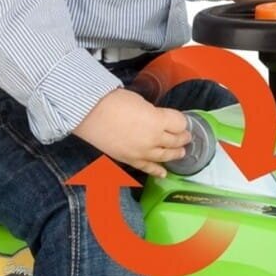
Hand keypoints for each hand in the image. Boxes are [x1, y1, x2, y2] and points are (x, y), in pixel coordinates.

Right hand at [73, 88, 191, 177]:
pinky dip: (157, 171)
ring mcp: (142, 152)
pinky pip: (147, 168)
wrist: (89, 113)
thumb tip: (159, 119)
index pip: (180, 124)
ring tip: (181, 152)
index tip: (183, 121)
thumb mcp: (141, 102)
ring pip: (165, 156)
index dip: (183, 122)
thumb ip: (154, 113)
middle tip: (186, 137)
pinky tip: (163, 173)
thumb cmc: (113, 101)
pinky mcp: (130, 160)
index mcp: (158, 120)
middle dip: (183, 138)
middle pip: (176, 140)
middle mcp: (154, 139)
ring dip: (175, 154)